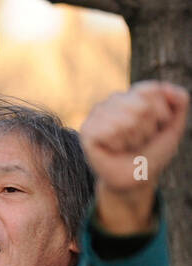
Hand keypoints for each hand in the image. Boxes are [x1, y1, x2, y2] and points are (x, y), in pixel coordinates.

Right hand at [80, 81, 188, 234]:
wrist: (136, 178)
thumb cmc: (154, 151)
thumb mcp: (174, 125)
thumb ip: (180, 100)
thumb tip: (164, 87)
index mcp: (135, 94)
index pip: (152, 90)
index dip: (161, 113)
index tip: (158, 127)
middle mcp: (114, 100)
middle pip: (141, 107)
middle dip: (147, 129)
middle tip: (140, 140)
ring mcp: (98, 114)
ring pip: (126, 121)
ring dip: (132, 139)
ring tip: (127, 145)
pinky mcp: (86, 130)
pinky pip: (109, 131)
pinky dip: (117, 145)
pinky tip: (113, 149)